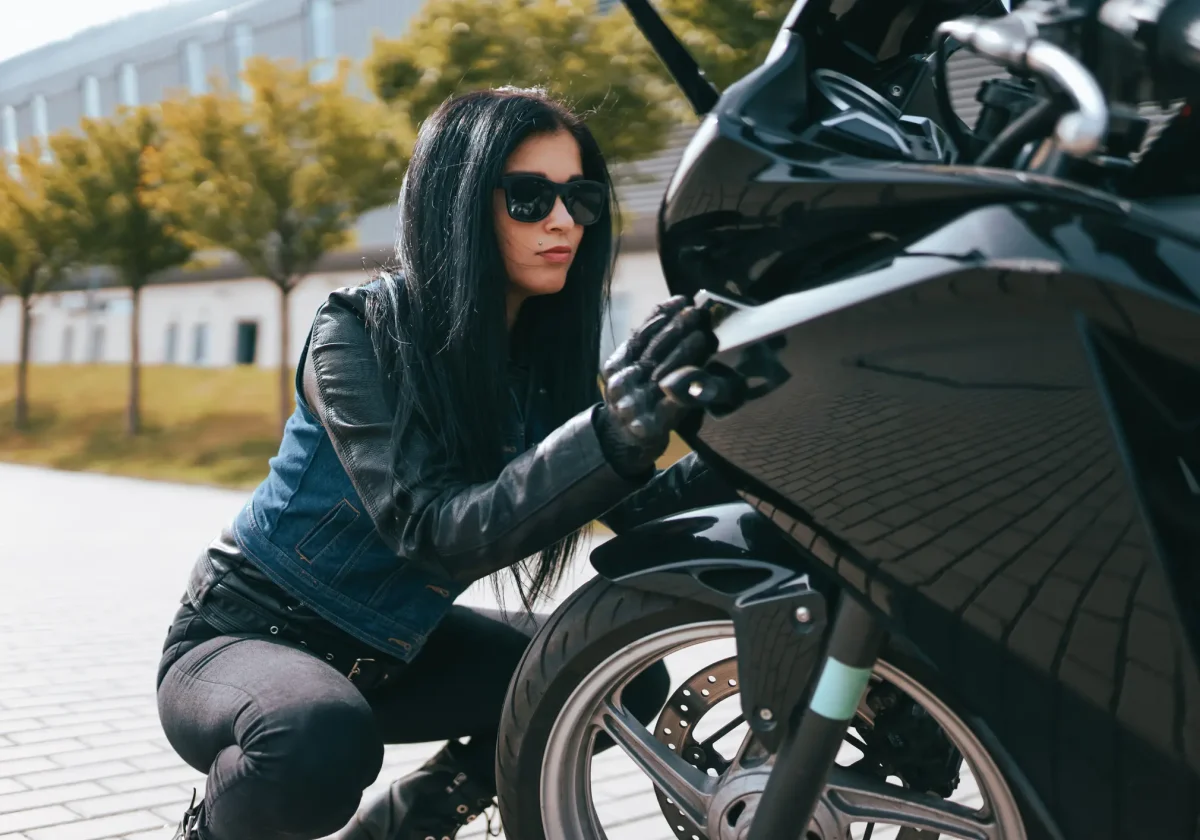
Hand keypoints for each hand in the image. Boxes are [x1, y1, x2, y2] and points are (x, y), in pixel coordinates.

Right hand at [594, 295, 716, 477]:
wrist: (624, 442)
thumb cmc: (638, 398)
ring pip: (664, 373)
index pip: (640, 334)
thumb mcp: (634, 370)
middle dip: (676, 329)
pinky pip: (673, 402)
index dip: (661, 315)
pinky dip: (687, 387)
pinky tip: (701, 373)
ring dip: (685, 352)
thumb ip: (648, 347)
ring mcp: (634, 405)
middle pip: (653, 351)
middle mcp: (621, 383)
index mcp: (616, 364)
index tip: (681, 300)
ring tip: (703, 335)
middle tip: (696, 313)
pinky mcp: (650, 425)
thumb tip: (676, 312)